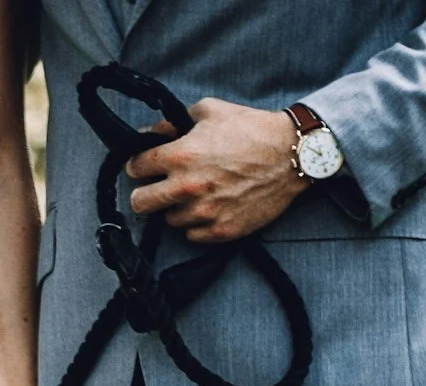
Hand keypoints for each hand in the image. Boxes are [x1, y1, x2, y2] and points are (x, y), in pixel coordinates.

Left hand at [126, 100, 303, 244]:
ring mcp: (204, 213)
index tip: (144, 166)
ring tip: (195, 194)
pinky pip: (192, 234)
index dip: (138, 165)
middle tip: (157, 187)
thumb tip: (152, 133)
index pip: (135, 168)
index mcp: (181, 156)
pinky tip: (210, 207)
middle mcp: (187, 188)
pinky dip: (196, 223)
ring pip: (169, 220)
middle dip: (144, 193)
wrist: (290, 155)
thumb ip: (175, 122)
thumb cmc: (251, 129)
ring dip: (176, 208)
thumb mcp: (210, 111)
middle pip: (140, 204)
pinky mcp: (220, 231)